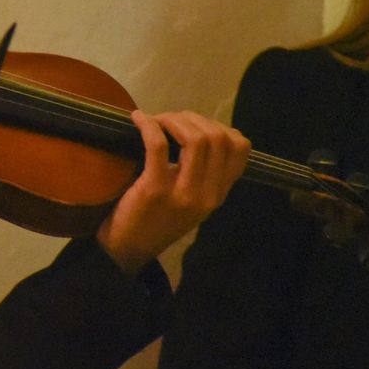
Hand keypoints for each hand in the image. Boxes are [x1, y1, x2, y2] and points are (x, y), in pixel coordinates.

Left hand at [95, 109, 249, 273]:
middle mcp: (208, 195)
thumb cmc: (157, 219)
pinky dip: (149, 125)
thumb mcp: (192, 199)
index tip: (194, 126)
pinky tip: (139, 119)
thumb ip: (203, 173)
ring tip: (156, 121)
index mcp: (219, 194)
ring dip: (174, 120)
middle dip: (192, 119)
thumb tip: (199, 128)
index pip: (240, 148)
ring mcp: (183, 194)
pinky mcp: (154, 190)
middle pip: (217, 137)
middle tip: (169, 121)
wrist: (128, 249)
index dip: (219, 126)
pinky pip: (158, 145)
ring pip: (195, 139)